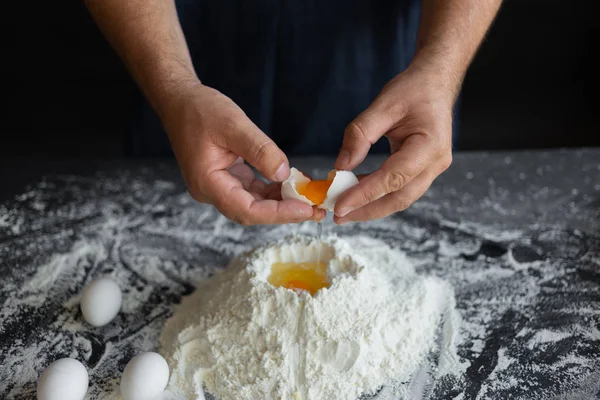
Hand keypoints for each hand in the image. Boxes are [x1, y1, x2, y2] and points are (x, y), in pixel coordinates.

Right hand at [162, 81, 324, 224]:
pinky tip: (293, 184)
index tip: (306, 209)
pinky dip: (273, 190)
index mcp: (208, 183)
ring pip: (254, 204)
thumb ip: (260, 151)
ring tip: (312, 199)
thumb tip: (285, 174)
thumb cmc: (201, 110)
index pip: (247, 210)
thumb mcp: (234, 125)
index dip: (278, 213)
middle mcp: (211, 191)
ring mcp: (218, 187)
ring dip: (282, 203)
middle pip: (252, 213)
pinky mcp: (226, 179)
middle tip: (317, 210)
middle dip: (285, 213)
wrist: (180, 101)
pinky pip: (253, 191)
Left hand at [333, 66, 455, 223]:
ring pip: (401, 198)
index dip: (365, 194)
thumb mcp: (383, 104)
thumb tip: (340, 166)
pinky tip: (357, 192)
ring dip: (372, 206)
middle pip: (400, 198)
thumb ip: (360, 134)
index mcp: (430, 146)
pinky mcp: (423, 169)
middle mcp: (435, 163)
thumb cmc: (413, 89)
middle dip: (367, 210)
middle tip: (338, 216)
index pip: (393, 178)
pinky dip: (378, 194)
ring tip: (344, 210)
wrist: (435, 82)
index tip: (340, 205)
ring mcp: (432, 169)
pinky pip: (400, 188)